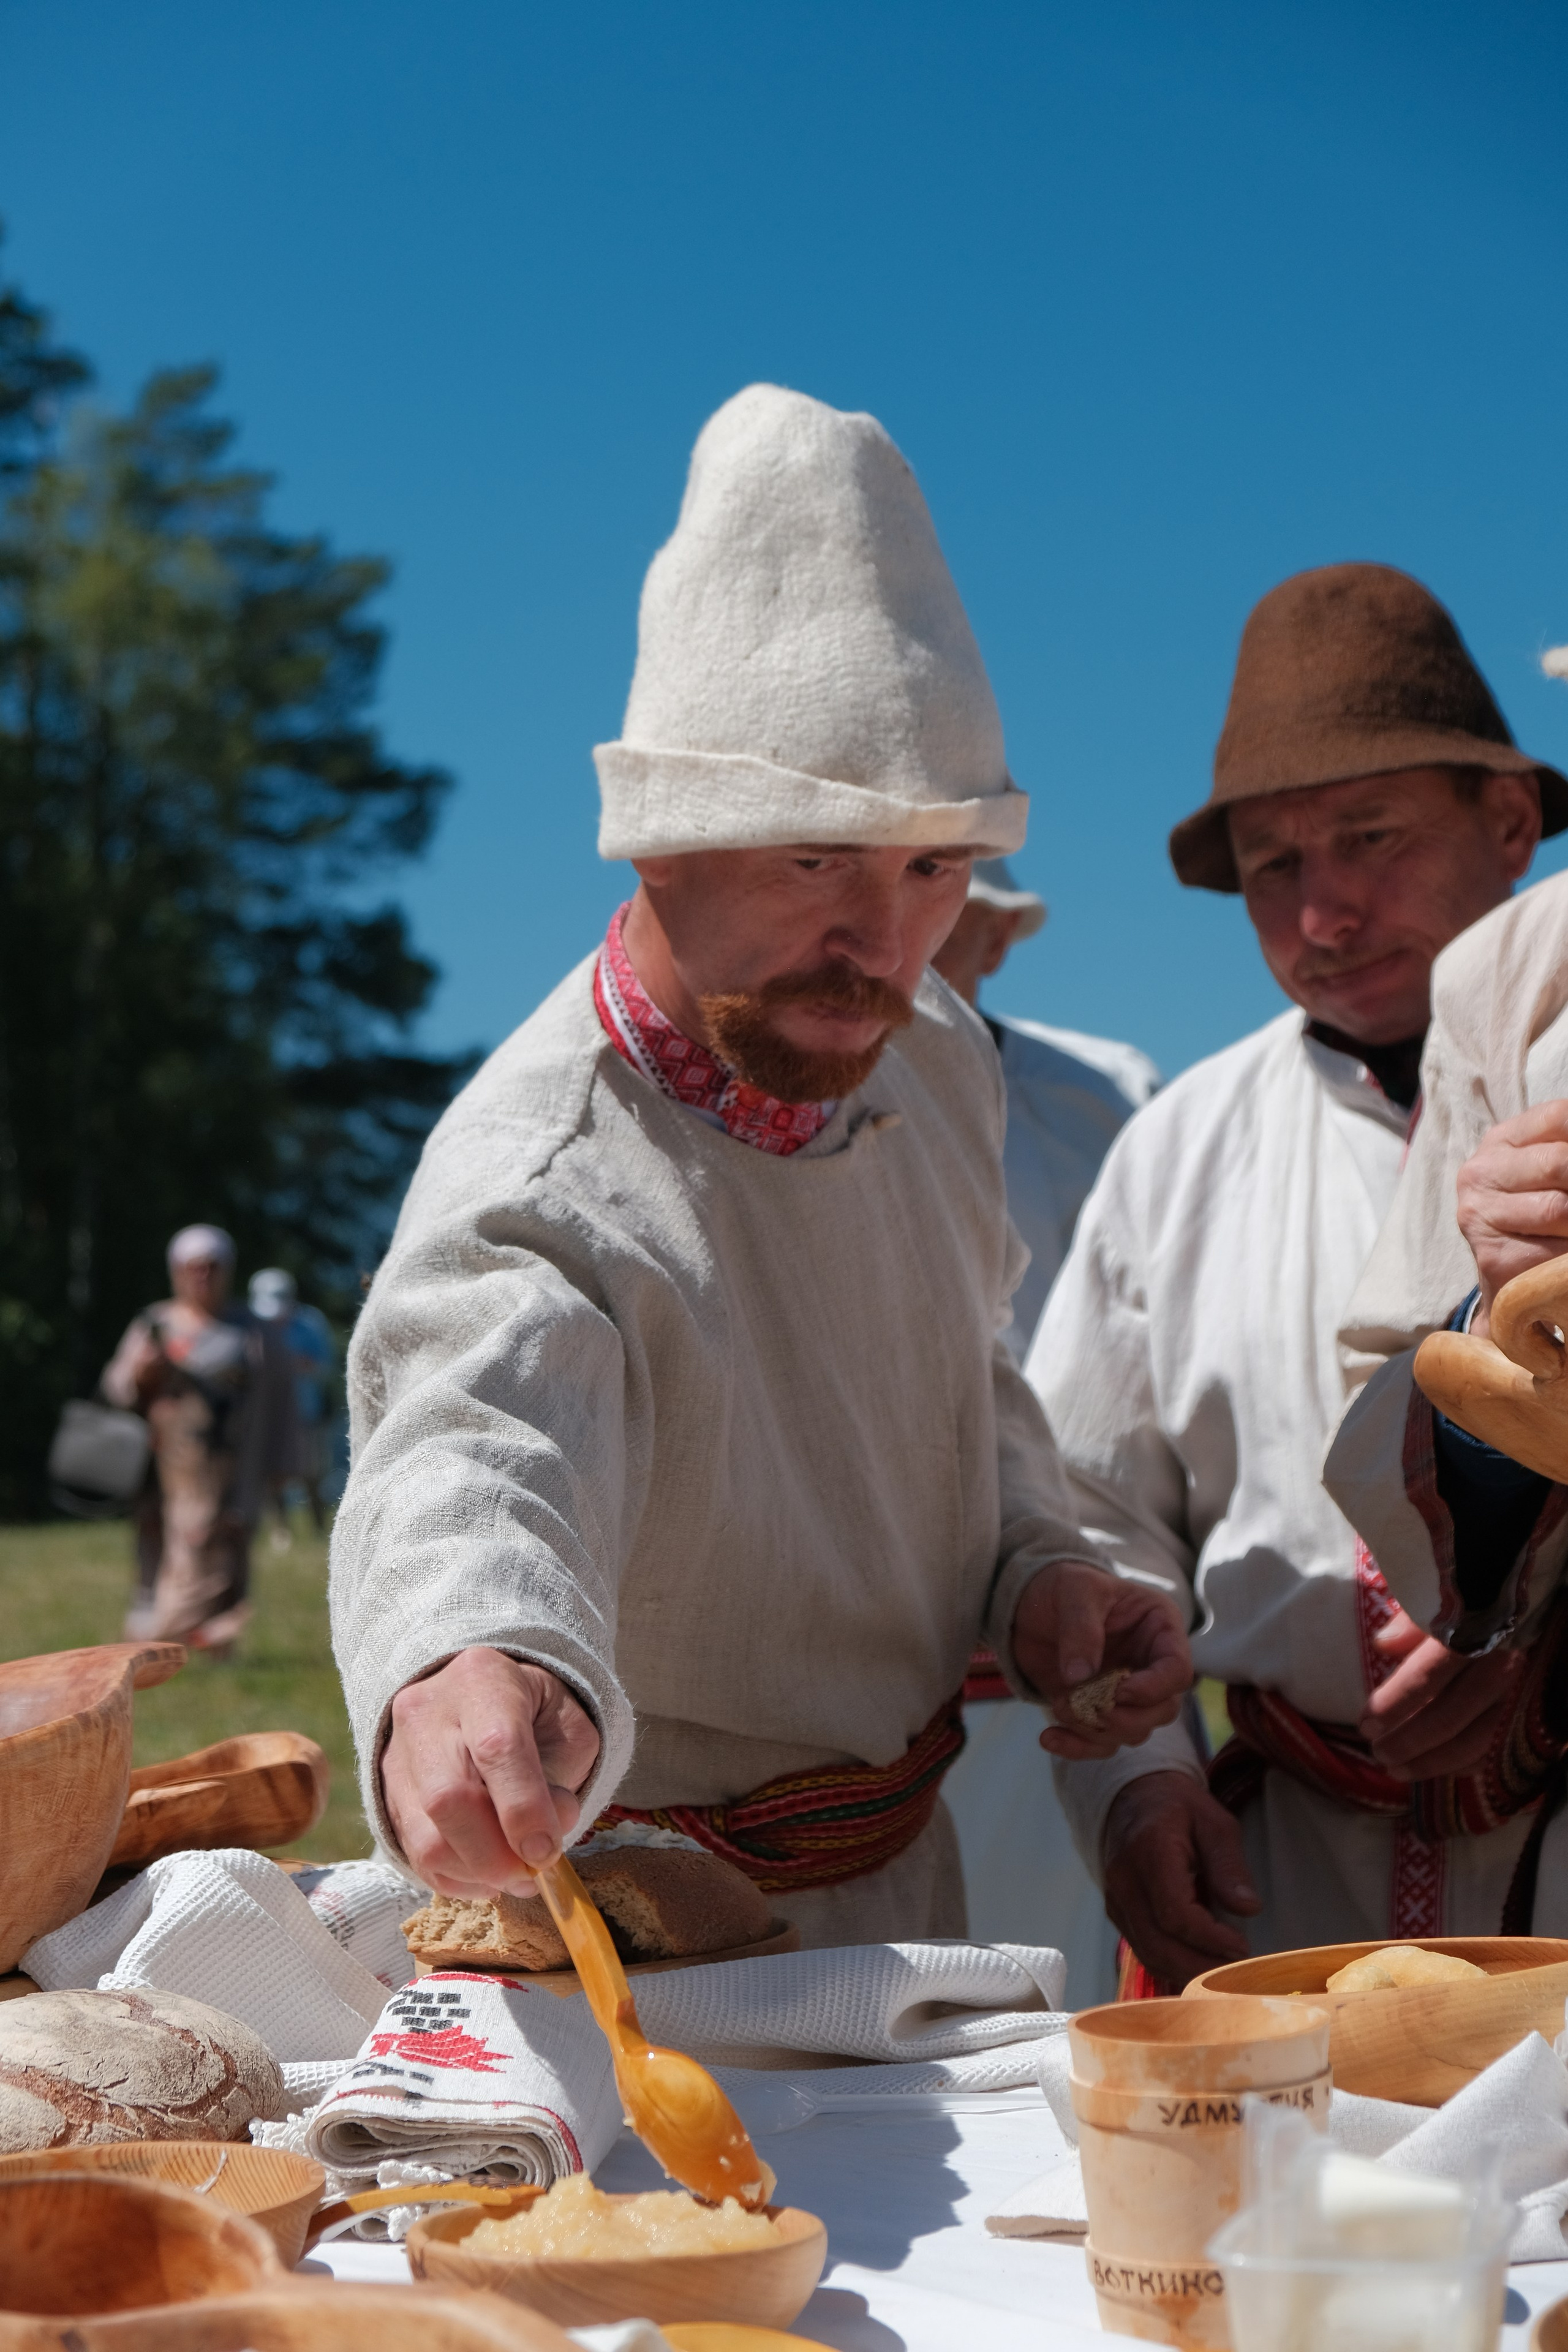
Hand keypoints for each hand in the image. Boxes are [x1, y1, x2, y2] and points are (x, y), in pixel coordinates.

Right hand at [381, 1647, 600, 1895]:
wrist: (475, 1696)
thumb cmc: (532, 1714)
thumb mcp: (567, 1726)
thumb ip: (563, 1779)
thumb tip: (539, 1842)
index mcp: (482, 1679)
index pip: (497, 1747)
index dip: (524, 1809)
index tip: (545, 1852)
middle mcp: (427, 1712)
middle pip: (450, 1799)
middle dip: (497, 1855)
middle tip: (530, 1875)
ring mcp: (398, 1755)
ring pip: (426, 1838)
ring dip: (477, 1874)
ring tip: (513, 1876)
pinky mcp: (386, 1794)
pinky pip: (414, 1855)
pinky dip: (455, 1880)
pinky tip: (485, 1875)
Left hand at [1011, 1561, 1191, 1760]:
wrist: (1031, 1603)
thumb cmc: (1065, 1586)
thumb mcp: (1074, 1591)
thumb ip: (1081, 1629)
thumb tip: (1079, 1678)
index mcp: (1159, 1629)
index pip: (1178, 1670)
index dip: (1154, 1688)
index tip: (1117, 1691)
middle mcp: (1150, 1665)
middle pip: (1162, 1710)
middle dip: (1124, 1718)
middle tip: (1084, 1706)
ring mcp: (1126, 1692)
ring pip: (1133, 1731)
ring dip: (1096, 1730)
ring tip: (1059, 1705)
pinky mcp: (1100, 1711)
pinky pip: (1102, 1743)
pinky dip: (1077, 1747)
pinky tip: (1049, 1738)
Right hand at [1103, 1772, 1259, 1985]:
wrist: (1132, 1797)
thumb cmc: (1179, 1808)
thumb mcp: (1214, 1822)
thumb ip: (1230, 1864)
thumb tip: (1249, 1909)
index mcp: (1149, 1851)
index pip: (1175, 1913)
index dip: (1211, 1939)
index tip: (1243, 1946)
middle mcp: (1124, 1880)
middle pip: (1159, 1944)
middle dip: (1202, 1967)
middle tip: (1239, 1972)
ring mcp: (1115, 1899)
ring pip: (1149, 1954)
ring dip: (1189, 1972)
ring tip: (1225, 1971)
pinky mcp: (1117, 1912)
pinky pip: (1144, 1950)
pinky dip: (1173, 1964)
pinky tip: (1201, 1962)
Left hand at [1358, 1607, 1521, 1777]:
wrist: (1529, 1591)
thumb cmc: (1478, 1591)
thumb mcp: (1443, 1591)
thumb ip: (1413, 1618)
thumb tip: (1381, 1645)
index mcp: (1478, 1629)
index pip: (1431, 1674)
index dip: (1396, 1702)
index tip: (1365, 1723)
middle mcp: (1505, 1664)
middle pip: (1452, 1715)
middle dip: (1410, 1741)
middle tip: (1377, 1752)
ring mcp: (1524, 1690)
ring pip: (1479, 1740)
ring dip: (1435, 1761)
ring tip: (1398, 1770)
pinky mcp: (1535, 1708)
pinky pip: (1503, 1746)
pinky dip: (1470, 1762)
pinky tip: (1441, 1767)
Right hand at [1456, 1101, 1567, 1336]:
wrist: (1512, 1279)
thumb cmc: (1540, 1216)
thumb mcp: (1549, 1171)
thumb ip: (1563, 1151)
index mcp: (1500, 1141)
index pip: (1560, 1117)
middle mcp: (1480, 1173)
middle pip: (1562, 1162)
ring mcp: (1480, 1215)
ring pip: (1561, 1209)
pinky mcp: (1493, 1256)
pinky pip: (1555, 1253)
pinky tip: (1563, 1257)